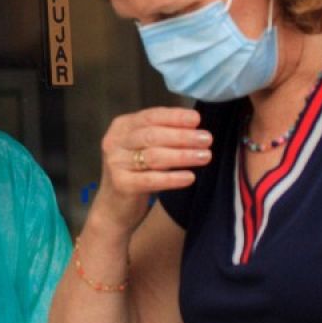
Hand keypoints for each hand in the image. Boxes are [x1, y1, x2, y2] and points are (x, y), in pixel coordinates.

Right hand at [88, 107, 211, 237]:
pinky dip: (173, 178)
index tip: (197, 120)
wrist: (114, 206)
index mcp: (121, 127)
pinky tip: (190, 177)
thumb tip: (195, 126)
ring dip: (182, 155)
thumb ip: (163, 134)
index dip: (175, 117)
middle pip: (152, 135)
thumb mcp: (144, 148)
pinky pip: (151, 179)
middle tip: (207, 139)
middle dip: (182, 136)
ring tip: (205, 156)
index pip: (150, 116)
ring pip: (153, 156)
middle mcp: (114, 142)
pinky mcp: (121, 185)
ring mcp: (116, 164)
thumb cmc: (136, 172)